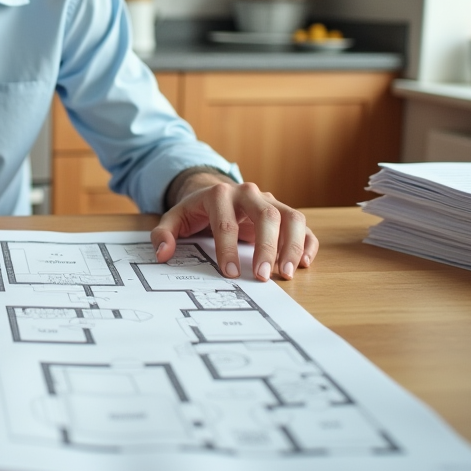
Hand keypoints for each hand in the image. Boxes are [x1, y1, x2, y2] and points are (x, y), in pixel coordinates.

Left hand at [151, 171, 316, 281]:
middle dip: (266, 248)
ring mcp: (270, 200)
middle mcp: (249, 193)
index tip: (229, 273)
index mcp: (220, 194)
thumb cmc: (197, 211)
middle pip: (266, 216)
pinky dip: (307, 243)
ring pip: (291, 217)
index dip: (228, 249)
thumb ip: (164, 234)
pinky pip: (303, 225)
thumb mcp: (175, 218)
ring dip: (293, 245)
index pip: (226, 222)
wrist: (216, 193)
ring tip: (287, 272)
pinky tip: (304, 263)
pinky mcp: (284, 211)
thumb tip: (162, 254)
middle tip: (262, 276)